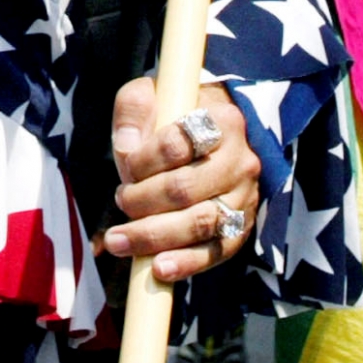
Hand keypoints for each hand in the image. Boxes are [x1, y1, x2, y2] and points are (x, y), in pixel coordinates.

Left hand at [102, 79, 259, 281]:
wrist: (212, 131)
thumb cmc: (173, 112)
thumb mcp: (149, 95)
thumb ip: (133, 112)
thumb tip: (126, 151)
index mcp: (222, 120)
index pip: (176, 145)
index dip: (142, 161)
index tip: (125, 167)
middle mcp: (241, 160)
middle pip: (185, 189)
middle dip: (142, 201)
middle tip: (119, 200)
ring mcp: (244, 197)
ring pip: (200, 224)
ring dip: (154, 236)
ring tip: (118, 240)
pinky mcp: (240, 227)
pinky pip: (216, 252)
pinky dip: (186, 263)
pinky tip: (157, 268)